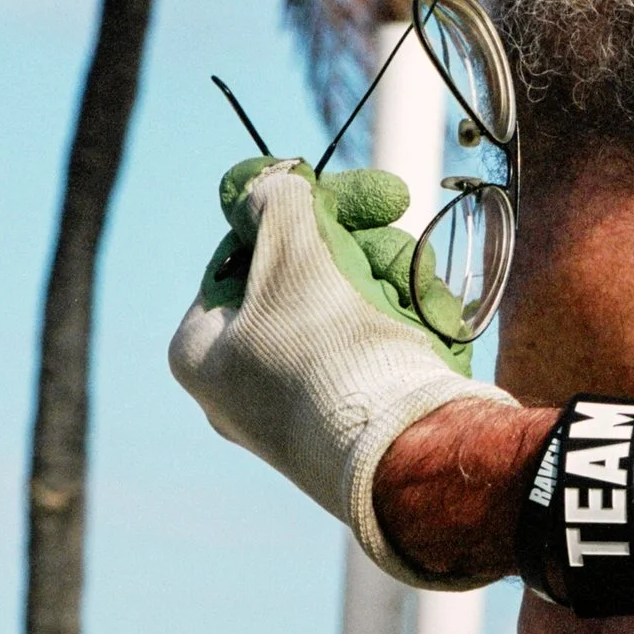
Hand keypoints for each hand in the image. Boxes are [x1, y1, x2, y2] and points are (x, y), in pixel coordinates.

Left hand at [171, 162, 514, 586]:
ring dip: (392, 274)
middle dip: (356, 240)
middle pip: (301, 274)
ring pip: (349, 303)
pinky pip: (378, 344)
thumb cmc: (325, 351)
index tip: (328, 188)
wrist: (397, 452)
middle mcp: (243, 383)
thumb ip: (275, 200)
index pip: (240, 253)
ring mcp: (301, 406)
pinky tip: (431, 315)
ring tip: (420, 278)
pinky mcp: (356, 418)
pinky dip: (408, 318)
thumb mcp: (291, 251)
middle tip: (392, 205)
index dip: (288, 212)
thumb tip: (267, 181)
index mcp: (203, 350)